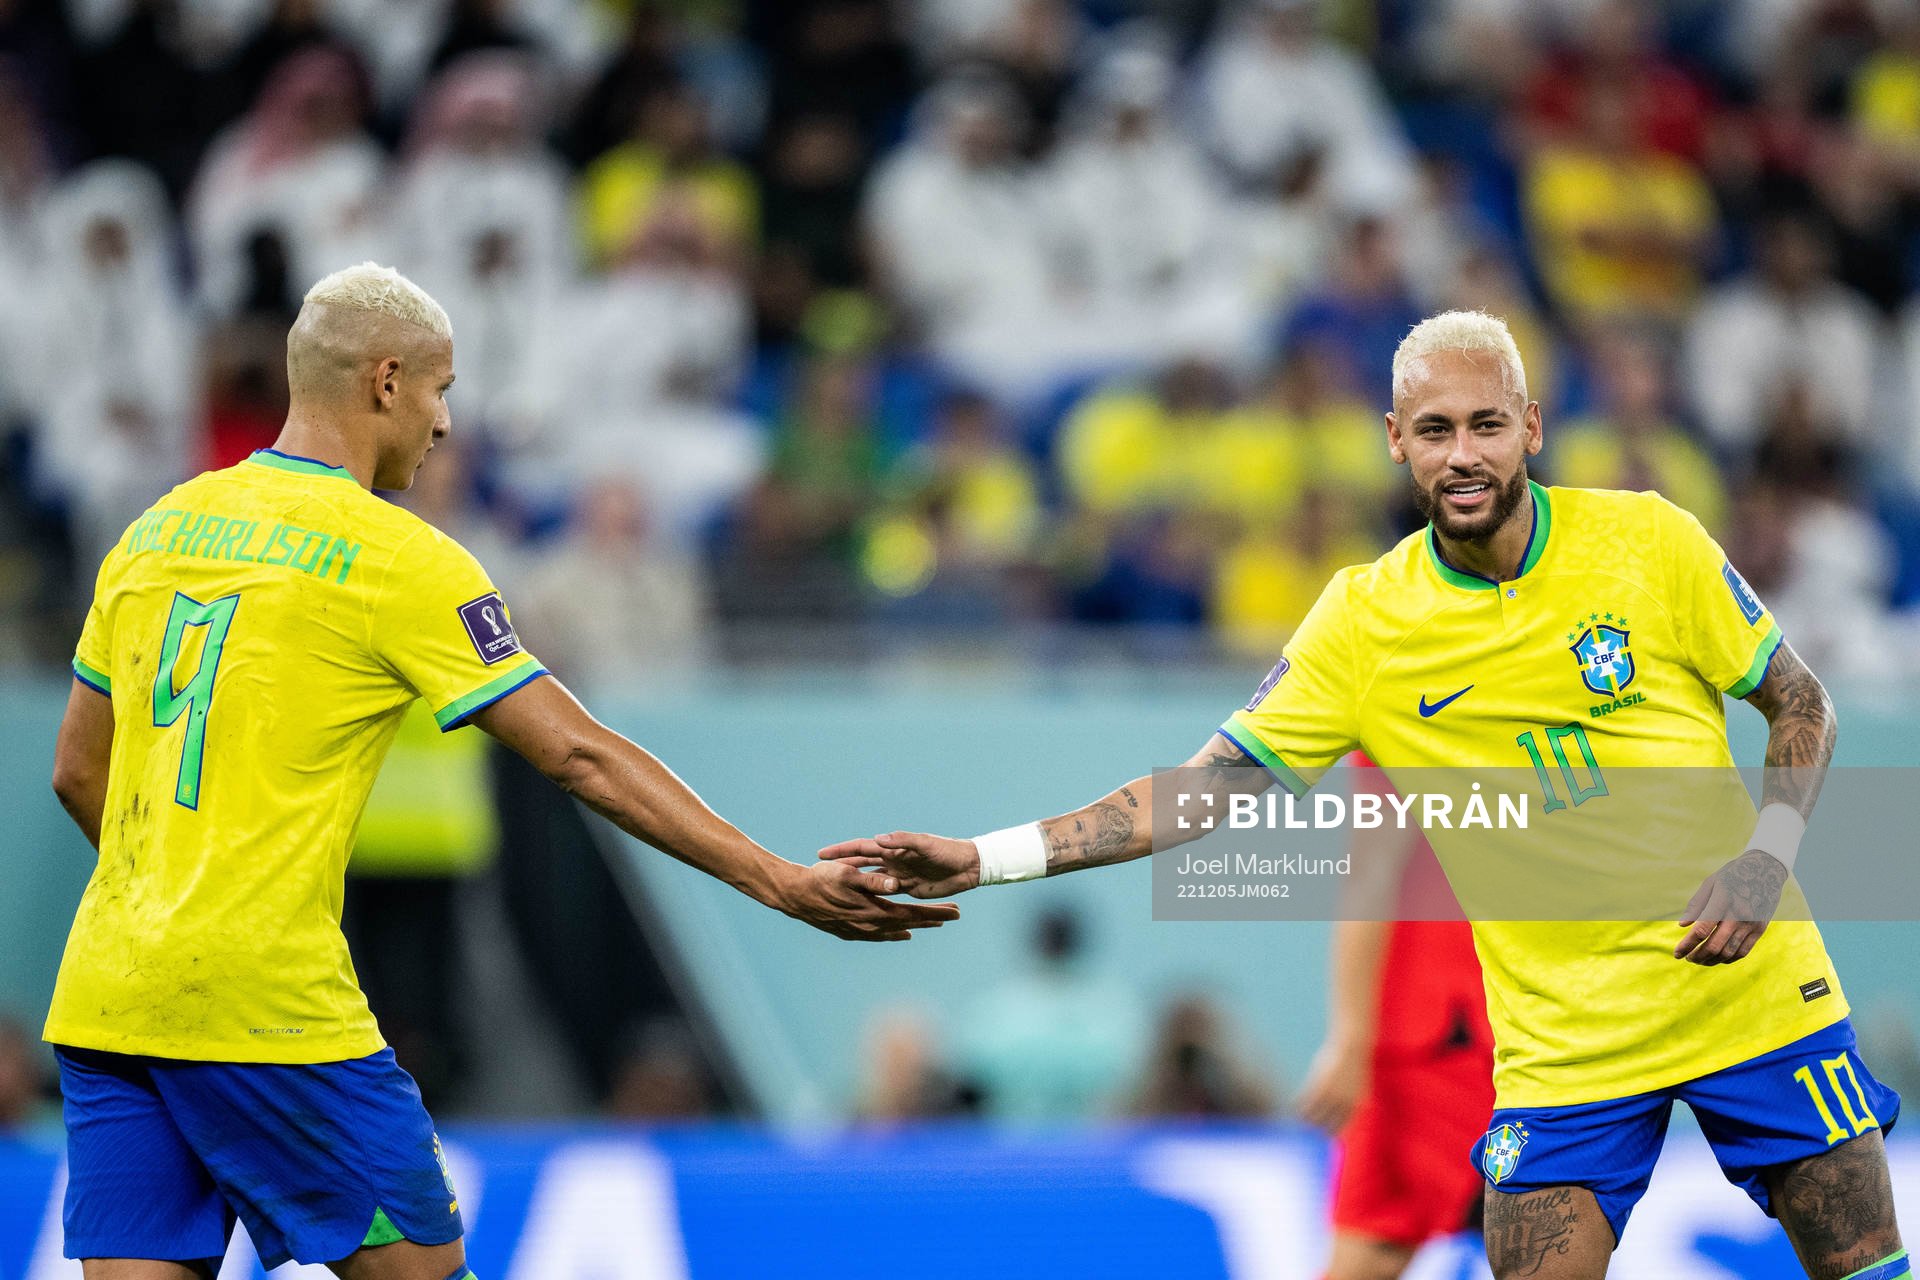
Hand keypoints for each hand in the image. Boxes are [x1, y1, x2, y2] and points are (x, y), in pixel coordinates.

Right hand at [775, 859, 959, 940]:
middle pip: (908, 923)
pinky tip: (897, 933)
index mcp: (873, 910)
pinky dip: (892, 934)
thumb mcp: (847, 874)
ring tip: (931, 924)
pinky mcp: (849, 931)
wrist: (794, 896)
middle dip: (932, 919)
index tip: (955, 911)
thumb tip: (896, 884)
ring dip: (914, 926)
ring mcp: (859, 930)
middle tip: (954, 915)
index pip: (912, 914)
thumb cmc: (820, 880)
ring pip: (893, 931)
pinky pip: (877, 935)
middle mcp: (869, 924)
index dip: (935, 913)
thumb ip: (873, 880)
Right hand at [817, 830, 982, 897]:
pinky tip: (861, 904)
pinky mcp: (908, 888)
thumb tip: (879, 839)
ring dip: (855, 884)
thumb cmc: (947, 850)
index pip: (861, 849)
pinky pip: (885, 895)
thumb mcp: (923, 843)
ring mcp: (898, 876)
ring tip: (834, 890)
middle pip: (861, 865)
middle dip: (841, 867)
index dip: (841, 851)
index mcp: (893, 849)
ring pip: (871, 881)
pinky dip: (874, 897)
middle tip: (820, 872)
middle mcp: (892, 862)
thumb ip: (902, 841)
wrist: (967, 865)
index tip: (821, 854)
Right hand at [1295, 1034, 1370, 1133]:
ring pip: (1313, 1115)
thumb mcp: (1354, 1086)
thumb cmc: (1352, 1065)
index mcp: (1354, 1106)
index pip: (1339, 1127)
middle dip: (1314, 1132)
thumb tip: (1339, 1110)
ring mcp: (1332, 1096)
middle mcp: (1344, 1104)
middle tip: (1303, 1135)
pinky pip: (1306, 1101)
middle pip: (1325, 1126)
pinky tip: (1292, 1106)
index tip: (1318, 1137)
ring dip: (1303, 1120)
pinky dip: (1298, 1106)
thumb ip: (1347, 1100)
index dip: (1328, 1134)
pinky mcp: (1320, 1085)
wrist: (1352, 1046)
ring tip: (1294, 1122)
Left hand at [1674, 848, 1787, 964]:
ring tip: (1699, 959)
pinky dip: (1728, 959)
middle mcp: (1738, 914)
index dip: (1687, 944)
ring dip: (1711, 960)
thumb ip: (1696, 904)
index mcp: (1722, 900)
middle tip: (1687, 958)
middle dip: (1697, 956)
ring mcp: (1751, 924)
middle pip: (1715, 945)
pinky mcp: (1760, 929)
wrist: (1766, 870)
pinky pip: (1743, 952)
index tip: (1677, 953)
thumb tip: (1682, 925)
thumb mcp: (1711, 882)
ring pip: (1728, 952)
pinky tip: (1717, 958)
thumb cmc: (1733, 875)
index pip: (1702, 929)